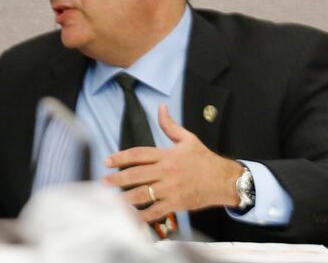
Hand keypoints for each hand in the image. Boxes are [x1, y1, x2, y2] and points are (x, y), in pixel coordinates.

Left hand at [102, 104, 242, 221]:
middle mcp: (166, 171)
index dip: (121, 157)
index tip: (107, 161)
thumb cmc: (205, 160)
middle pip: (136, 175)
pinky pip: (156, 211)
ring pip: (143, 194)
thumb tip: (161, 108)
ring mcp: (171, 189)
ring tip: (110, 201)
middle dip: (117, 179)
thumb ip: (170, 125)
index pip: (139, 154)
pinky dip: (143, 216)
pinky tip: (131, 218)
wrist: (224, 180)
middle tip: (102, 182)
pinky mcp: (176, 203)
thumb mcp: (188, 139)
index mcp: (167, 155)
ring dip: (125, 198)